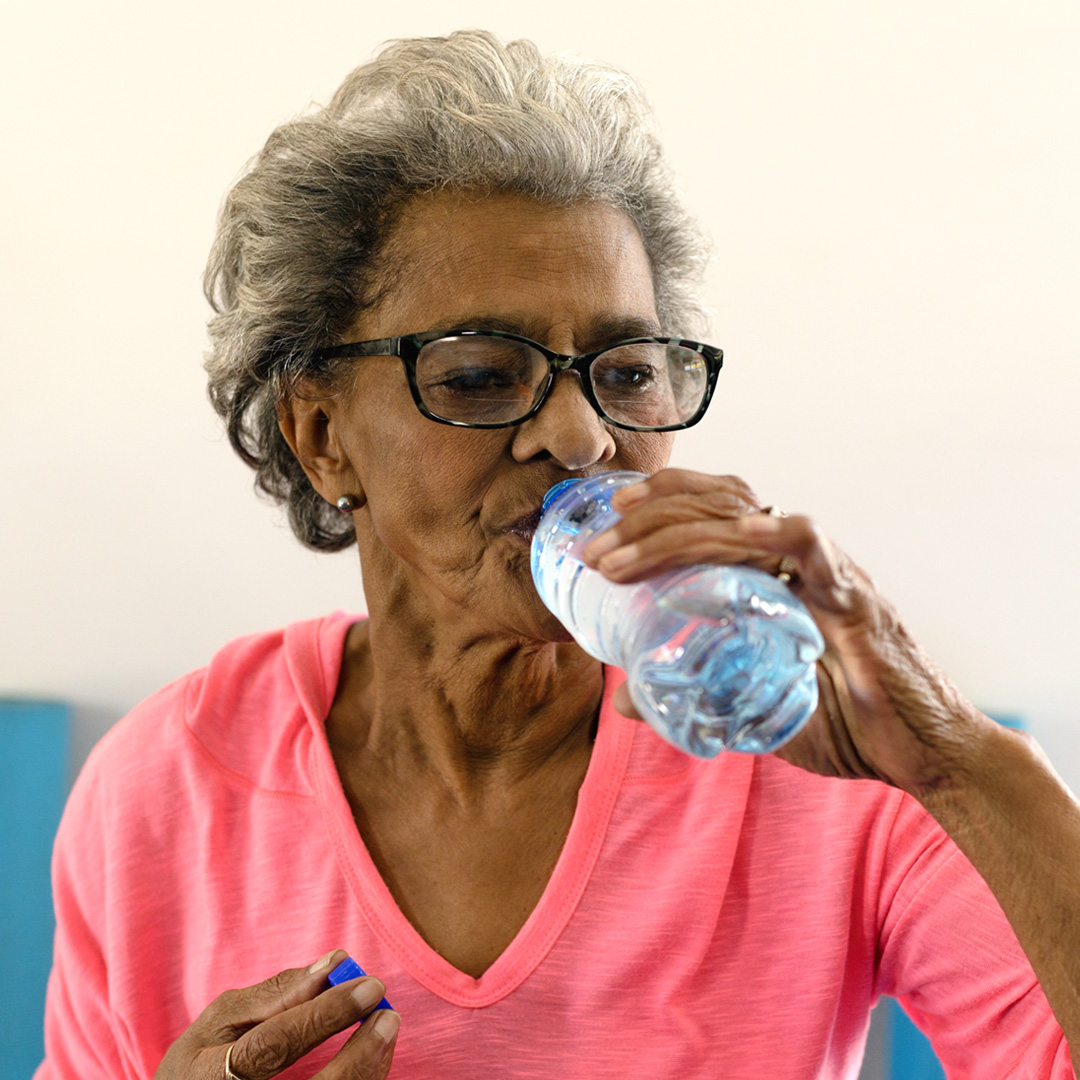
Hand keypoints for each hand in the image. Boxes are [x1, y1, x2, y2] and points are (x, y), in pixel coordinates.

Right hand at [153, 950, 399, 1079]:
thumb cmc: (206, 1062)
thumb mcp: (222, 1024)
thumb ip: (275, 995)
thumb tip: (334, 963)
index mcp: (206, 1077)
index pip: (270, 1047)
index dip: (322, 1016)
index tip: (367, 984)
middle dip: (356, 1053)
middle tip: (386, 1010)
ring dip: (366, 1070)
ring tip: (387, 1027)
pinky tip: (373, 1057)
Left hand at [582, 468, 994, 795]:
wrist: (918, 755)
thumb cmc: (841, 723)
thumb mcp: (750, 707)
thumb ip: (693, 696)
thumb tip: (624, 701)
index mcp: (774, 573)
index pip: (715, 511)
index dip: (663, 502)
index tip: (610, 516)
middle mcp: (797, 560)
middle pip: (718, 505)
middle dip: (649, 519)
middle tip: (597, 548)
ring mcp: (826, 572)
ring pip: (746, 521)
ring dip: (676, 533)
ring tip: (620, 560)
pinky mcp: (856, 599)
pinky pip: (816, 549)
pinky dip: (777, 535)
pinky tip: (739, 535)